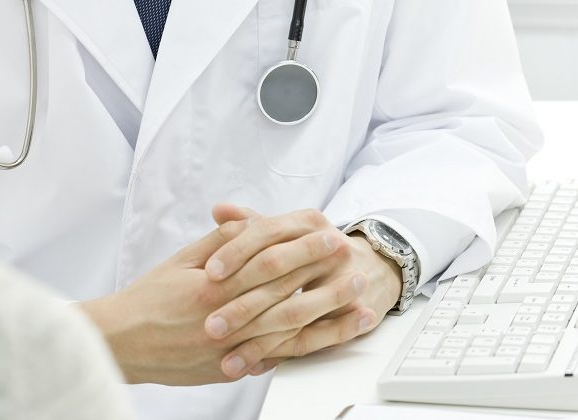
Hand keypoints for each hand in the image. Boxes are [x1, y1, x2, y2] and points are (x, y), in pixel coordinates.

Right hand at [78, 205, 363, 385]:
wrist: (120, 343)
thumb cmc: (148, 299)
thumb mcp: (183, 260)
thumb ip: (222, 243)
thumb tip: (255, 226)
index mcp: (213, 285)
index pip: (269, 262)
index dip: (304, 249)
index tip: (330, 237)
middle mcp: (224, 318)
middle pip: (286, 295)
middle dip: (325, 280)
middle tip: (356, 267)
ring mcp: (228, 348)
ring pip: (288, 333)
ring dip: (328, 320)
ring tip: (359, 310)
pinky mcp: (229, 369)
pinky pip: (274, 359)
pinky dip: (305, 350)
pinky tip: (330, 342)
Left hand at [207, 207, 402, 375]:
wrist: (369, 269)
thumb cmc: (314, 251)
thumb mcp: (286, 231)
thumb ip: (250, 223)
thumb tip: (218, 210)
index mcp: (306, 223)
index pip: (266, 233)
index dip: (235, 252)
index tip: (208, 273)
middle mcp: (328, 246)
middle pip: (278, 272)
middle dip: (240, 304)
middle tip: (210, 326)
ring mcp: (343, 279)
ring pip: (293, 311)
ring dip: (257, 340)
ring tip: (227, 359)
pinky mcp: (351, 313)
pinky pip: (311, 339)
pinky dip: (280, 354)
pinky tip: (253, 367)